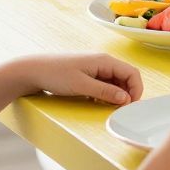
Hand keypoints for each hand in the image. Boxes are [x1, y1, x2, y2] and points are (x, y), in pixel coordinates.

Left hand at [18, 53, 142, 105]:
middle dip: (127, 93)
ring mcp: (95, 67)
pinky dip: (106, 93)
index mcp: (104, 61)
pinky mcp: (88, 73)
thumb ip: (106, 92)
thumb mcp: (82, 86)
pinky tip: (97, 101)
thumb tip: (125, 98)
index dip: (136, 90)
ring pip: (115, 81)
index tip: (130, 106)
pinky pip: (105, 83)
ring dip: (116, 94)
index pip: (132, 73)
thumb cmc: (56, 74)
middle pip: (126, 77)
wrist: (33, 70)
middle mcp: (103, 62)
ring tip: (108, 106)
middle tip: (120, 109)